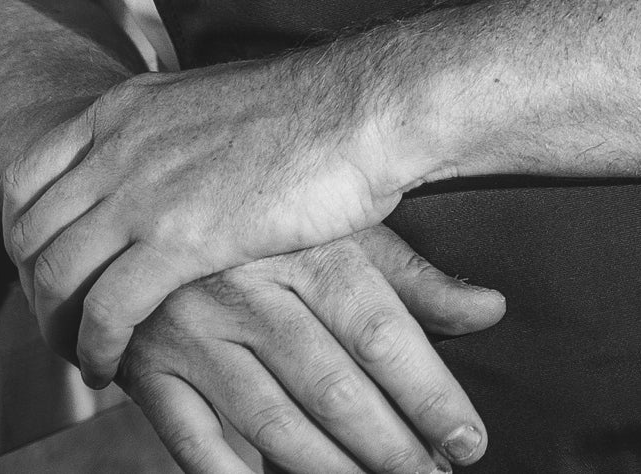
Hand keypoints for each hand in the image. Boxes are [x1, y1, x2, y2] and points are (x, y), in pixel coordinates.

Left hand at [2, 45, 416, 383]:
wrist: (358, 108)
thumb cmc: (306, 109)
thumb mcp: (209, 100)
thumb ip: (168, 130)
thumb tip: (158, 158)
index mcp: (126, 107)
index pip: (28, 175)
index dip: (21, 233)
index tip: (39, 267)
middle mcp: (120, 145)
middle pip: (30, 232)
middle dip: (31, 287)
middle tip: (56, 321)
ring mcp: (145, 191)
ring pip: (55, 275)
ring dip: (55, 327)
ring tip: (77, 353)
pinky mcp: (181, 239)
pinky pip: (105, 309)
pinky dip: (95, 348)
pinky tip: (108, 367)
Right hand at [122, 225, 503, 473]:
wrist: (151, 194)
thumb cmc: (270, 218)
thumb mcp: (342, 230)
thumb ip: (415, 279)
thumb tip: (492, 311)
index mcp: (303, 246)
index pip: (378, 332)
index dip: (428, 394)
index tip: (469, 441)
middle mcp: (247, 285)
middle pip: (331, 386)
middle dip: (392, 448)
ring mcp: (191, 329)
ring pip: (273, 423)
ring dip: (332, 473)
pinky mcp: (148, 366)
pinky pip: (193, 443)